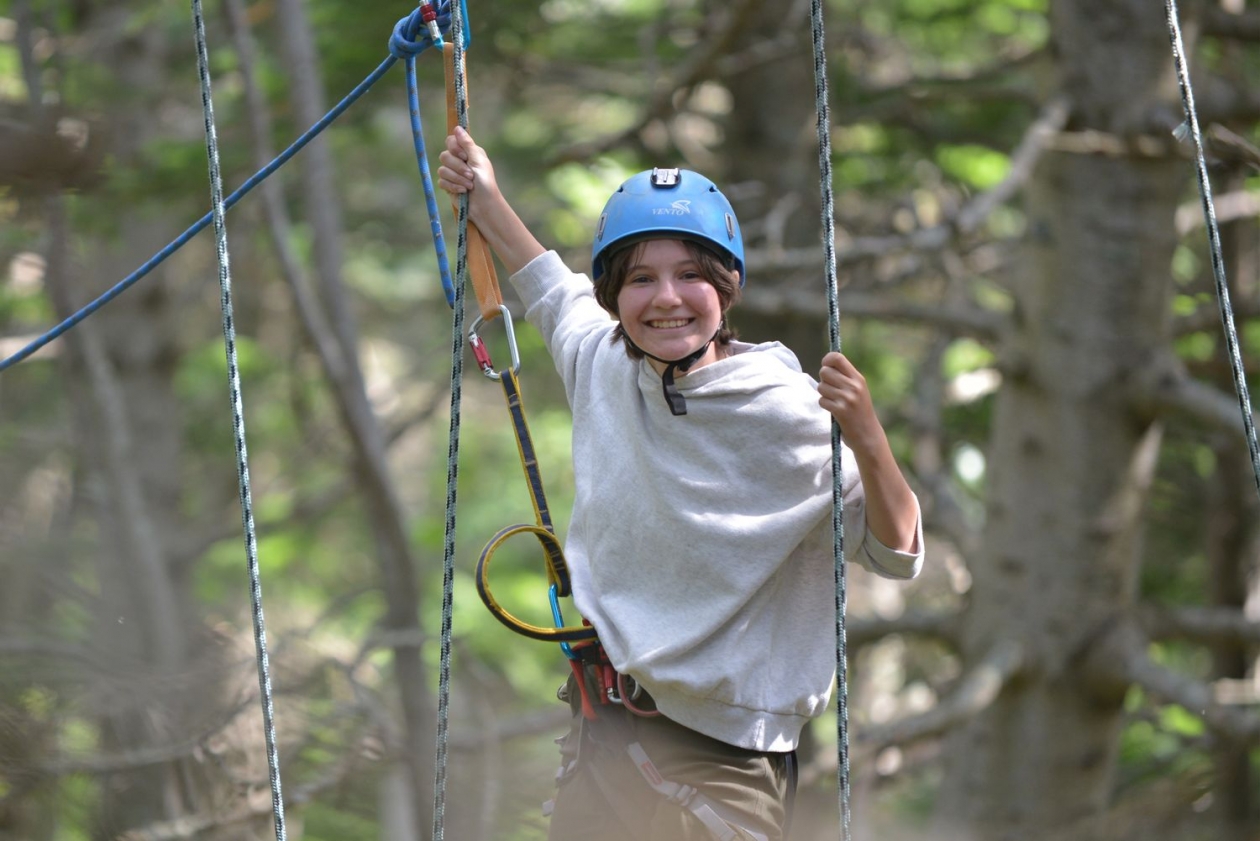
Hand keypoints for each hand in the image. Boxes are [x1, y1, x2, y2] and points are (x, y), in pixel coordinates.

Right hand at [435, 126, 545, 274]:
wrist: (484, 205)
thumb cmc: (485, 183)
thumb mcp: (478, 160)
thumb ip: (467, 144)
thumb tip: (457, 127)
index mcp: (467, 152)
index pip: (451, 141)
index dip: (455, 148)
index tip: (465, 156)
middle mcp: (458, 160)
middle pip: (444, 155)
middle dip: (458, 167)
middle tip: (471, 175)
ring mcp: (452, 173)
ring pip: (442, 169)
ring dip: (457, 179)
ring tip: (469, 185)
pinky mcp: (447, 185)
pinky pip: (441, 181)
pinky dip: (453, 187)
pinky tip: (463, 192)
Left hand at [817, 352, 882, 448]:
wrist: (868, 434)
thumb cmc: (860, 411)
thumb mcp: (858, 390)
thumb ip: (845, 377)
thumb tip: (826, 365)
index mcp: (858, 378)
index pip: (837, 357)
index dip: (827, 360)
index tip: (826, 366)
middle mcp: (853, 386)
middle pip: (825, 371)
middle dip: (823, 380)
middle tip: (831, 389)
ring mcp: (847, 398)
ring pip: (821, 387)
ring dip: (824, 394)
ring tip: (835, 401)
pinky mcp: (840, 410)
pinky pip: (822, 400)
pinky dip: (825, 405)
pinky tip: (834, 410)